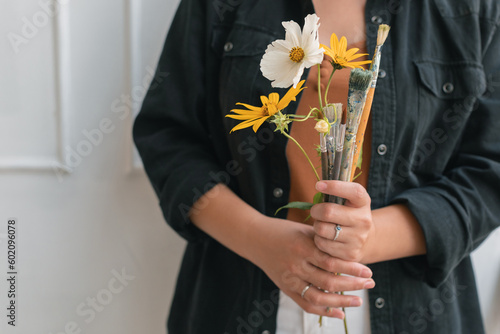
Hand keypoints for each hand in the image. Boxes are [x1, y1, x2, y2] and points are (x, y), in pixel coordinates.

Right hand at [248, 216, 374, 318]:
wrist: (254, 238)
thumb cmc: (282, 231)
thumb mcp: (304, 230)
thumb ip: (323, 242)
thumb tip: (349, 255)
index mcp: (302, 246)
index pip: (331, 262)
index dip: (352, 269)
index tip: (368, 271)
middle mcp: (296, 265)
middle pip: (329, 281)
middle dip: (353, 285)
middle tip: (369, 284)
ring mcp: (290, 279)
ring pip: (319, 297)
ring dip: (341, 302)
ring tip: (358, 301)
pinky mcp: (285, 288)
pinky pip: (306, 304)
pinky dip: (324, 312)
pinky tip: (339, 313)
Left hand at [311, 180, 374, 263]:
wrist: (365, 240)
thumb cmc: (349, 214)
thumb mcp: (349, 200)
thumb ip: (336, 193)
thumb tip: (319, 186)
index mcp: (363, 203)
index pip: (354, 191)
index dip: (335, 186)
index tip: (318, 185)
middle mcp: (364, 220)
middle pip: (328, 212)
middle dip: (316, 210)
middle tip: (316, 211)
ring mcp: (358, 239)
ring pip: (322, 229)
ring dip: (316, 226)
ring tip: (322, 225)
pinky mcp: (350, 254)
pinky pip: (322, 245)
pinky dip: (318, 240)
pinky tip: (325, 238)